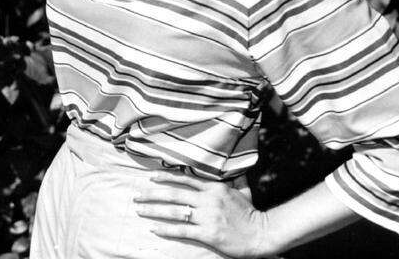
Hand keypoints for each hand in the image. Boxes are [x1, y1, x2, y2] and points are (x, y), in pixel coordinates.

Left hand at [134, 174, 271, 258]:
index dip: (166, 177)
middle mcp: (208, 200)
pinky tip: (155, 228)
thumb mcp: (242, 191)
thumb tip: (230, 164)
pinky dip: (167, 229)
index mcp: (215, 188)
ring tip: (140, 210)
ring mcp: (207, 217)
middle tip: (137, 195)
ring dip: (154, 210)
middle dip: (153, 194)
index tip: (151, 177)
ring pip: (175, 211)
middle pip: (175, 194)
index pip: (185, 179)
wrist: (262, 234)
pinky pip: (182, 230)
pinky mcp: (208, 233)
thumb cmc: (251, 213)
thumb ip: (234, 178)